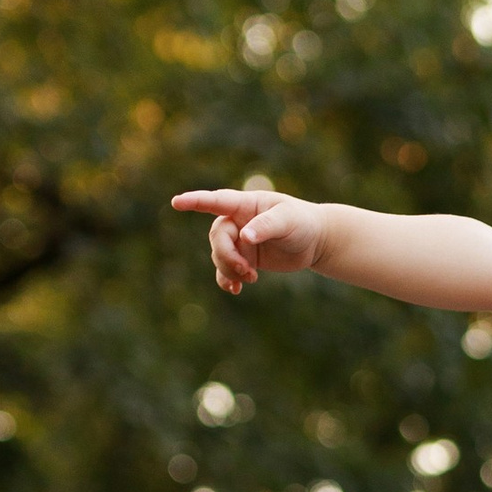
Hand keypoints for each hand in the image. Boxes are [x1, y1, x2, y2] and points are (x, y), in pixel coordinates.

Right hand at [170, 185, 328, 294]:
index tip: (176, 203)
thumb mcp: (287, 220)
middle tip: (246, 270)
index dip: (195, 201)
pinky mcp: (245, 258)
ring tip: (251, 277)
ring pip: (220, 255)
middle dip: (227, 255)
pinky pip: (226, 270)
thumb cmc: (302, 222)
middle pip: (217, 237)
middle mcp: (238, 221)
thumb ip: (265, 226)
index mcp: (245, 205)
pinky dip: (227, 280)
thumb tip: (245, 237)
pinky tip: (235, 290)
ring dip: (230, 269)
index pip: (216, 201)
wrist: (314, 241)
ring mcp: (240, 240)